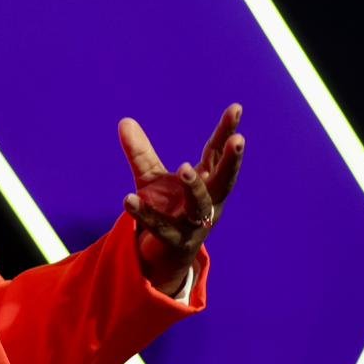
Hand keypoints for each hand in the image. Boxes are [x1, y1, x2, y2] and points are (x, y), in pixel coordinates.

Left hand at [119, 104, 244, 295]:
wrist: (160, 255)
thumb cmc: (166, 211)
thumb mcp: (151, 178)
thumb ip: (140, 152)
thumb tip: (124, 121)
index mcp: (207, 184)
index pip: (217, 154)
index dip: (226, 132)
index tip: (236, 108)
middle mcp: (207, 203)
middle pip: (224, 181)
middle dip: (232, 161)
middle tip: (239, 140)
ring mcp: (194, 224)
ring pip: (200, 205)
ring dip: (194, 186)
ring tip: (184, 167)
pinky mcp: (173, 241)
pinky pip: (160, 226)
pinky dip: (145, 213)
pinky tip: (128, 198)